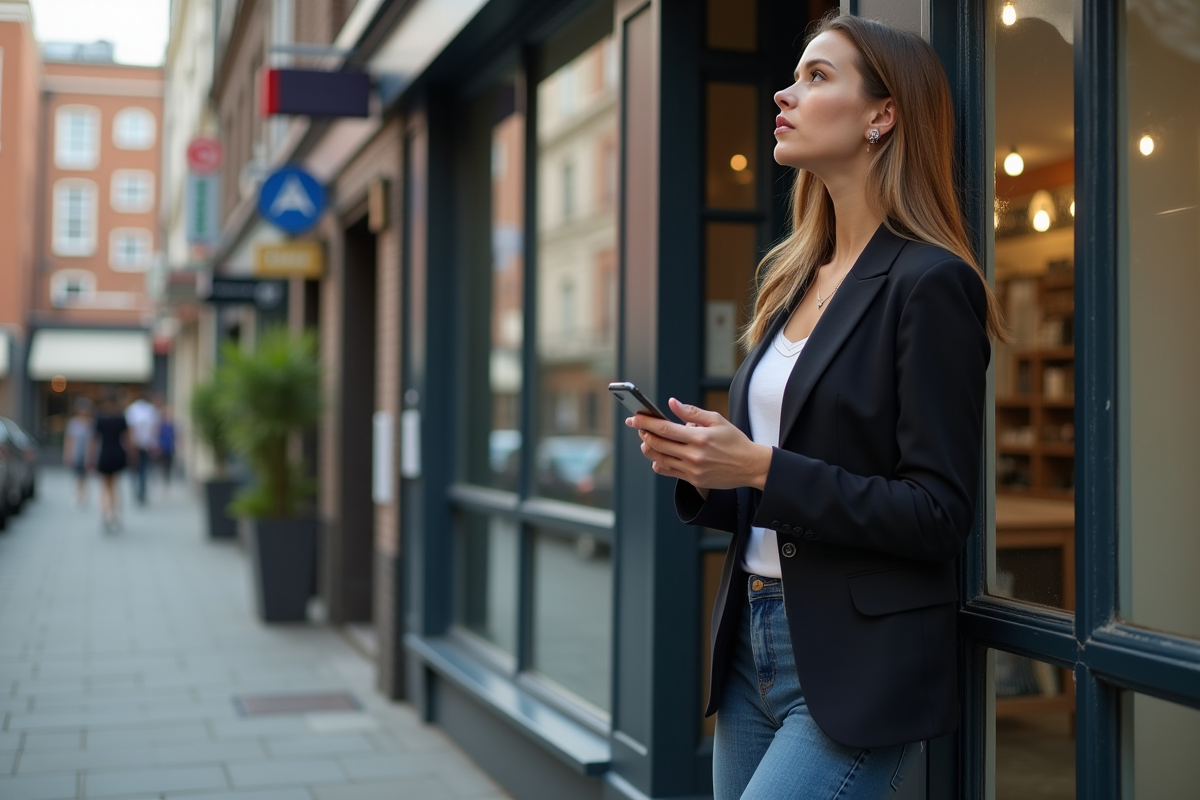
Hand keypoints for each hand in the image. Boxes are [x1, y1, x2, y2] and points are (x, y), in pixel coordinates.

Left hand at [625, 398, 772, 491]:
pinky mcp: (694, 480)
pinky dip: (659, 464)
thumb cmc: (734, 441)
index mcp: (699, 437)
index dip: (646, 422)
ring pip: (660, 459)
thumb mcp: (716, 420)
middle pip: (658, 444)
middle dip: (644, 433)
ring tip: (646, 440)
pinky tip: (657, 458)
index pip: (665, 428)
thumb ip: (692, 412)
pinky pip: (669, 472)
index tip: (634, 418)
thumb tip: (671, 403)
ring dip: (649, 449)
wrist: (750, 466)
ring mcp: (693, 469)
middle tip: (638, 426)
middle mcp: (694, 455)